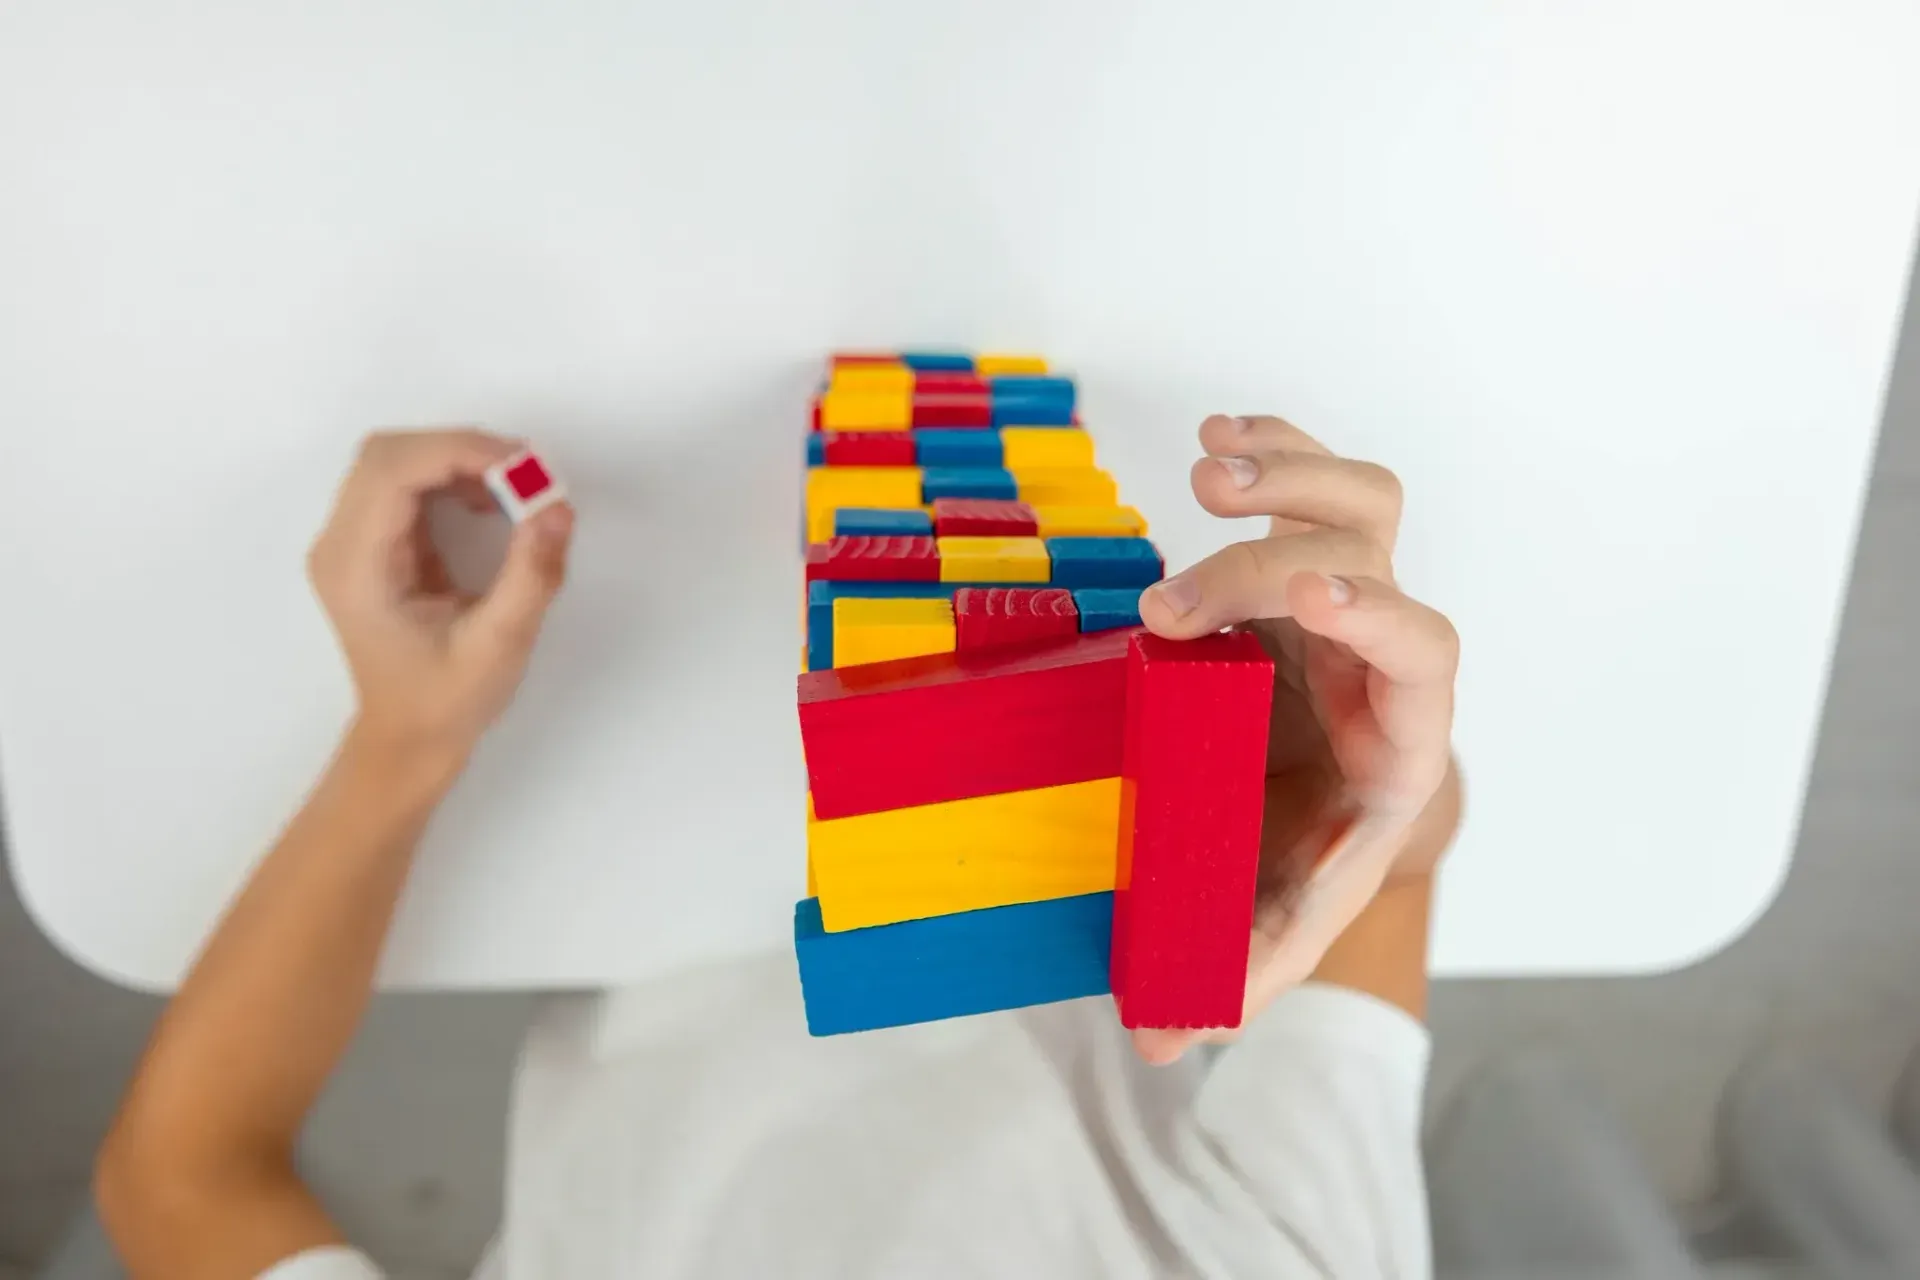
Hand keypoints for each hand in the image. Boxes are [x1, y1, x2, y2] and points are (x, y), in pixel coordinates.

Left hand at [307, 430, 574, 776]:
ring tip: (514, 492)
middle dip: (461, 450)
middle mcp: (340, 544)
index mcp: (357, 567)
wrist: (408, 740)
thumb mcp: (500, 644)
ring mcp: (349, 540)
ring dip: (459, 460)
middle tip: (525, 477)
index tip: (523, 469)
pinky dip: (452, 478)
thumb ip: (531, 574)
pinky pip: (405, 483)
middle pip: (388, 453)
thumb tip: (556, 507)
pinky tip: (490, 504)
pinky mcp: (371, 542)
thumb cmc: (446, 702)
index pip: (392, 470)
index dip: (459, 451)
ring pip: (396, 460)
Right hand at [1132, 414, 1458, 1062]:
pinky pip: (1315, 485)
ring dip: (1286, 477)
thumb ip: (1235, 970)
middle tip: (1168, 603)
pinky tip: (1220, 439)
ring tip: (1204, 469)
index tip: (1306, 596)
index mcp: (1399, 740)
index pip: (1423, 653)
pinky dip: (1276, 450)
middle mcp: (1385, 658)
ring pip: (1360, 502)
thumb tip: (1163, 1039)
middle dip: (1266, 566)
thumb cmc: (1303, 861)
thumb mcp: (1275, 917)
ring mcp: (1351, 602)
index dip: (1372, 615)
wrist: (1329, 807)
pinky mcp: (1308, 568)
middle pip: (1372, 561)